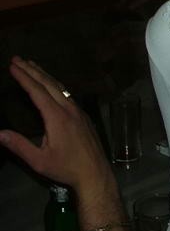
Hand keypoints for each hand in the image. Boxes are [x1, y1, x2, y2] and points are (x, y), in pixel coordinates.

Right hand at [0, 57, 112, 194]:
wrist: (95, 171)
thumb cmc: (65, 167)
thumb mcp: (38, 160)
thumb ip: (19, 145)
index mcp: (57, 117)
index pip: (38, 92)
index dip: (24, 78)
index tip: (12, 66)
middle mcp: (69, 109)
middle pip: (49, 84)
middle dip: (32, 70)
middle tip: (17, 58)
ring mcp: (78, 110)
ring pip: (60, 87)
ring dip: (44, 75)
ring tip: (31, 65)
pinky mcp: (83, 115)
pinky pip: (67, 93)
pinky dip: (55, 84)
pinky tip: (50, 84)